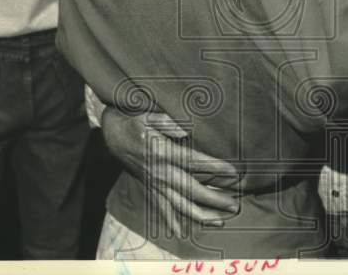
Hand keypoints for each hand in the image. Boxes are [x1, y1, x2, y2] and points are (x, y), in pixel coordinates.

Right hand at [101, 107, 241, 234]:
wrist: (113, 134)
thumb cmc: (135, 122)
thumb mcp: (149, 115)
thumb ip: (166, 122)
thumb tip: (184, 131)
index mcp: (163, 152)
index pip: (194, 162)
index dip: (214, 167)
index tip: (234, 173)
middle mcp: (160, 172)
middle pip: (191, 189)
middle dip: (214, 198)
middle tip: (234, 204)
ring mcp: (155, 183)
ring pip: (180, 204)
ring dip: (201, 214)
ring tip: (221, 221)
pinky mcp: (149, 188)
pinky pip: (161, 209)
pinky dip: (171, 221)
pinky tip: (182, 233)